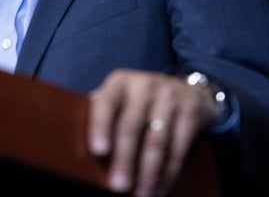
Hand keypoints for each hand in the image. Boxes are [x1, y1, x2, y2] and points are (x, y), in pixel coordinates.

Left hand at [88, 69, 220, 196]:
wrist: (187, 91)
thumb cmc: (140, 103)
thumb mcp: (120, 100)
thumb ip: (102, 116)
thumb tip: (78, 152)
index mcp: (119, 83)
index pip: (105, 103)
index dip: (100, 126)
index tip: (98, 151)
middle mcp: (144, 85)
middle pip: (131, 126)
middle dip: (124, 160)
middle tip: (118, 187)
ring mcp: (169, 95)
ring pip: (156, 141)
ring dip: (148, 173)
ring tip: (141, 195)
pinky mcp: (190, 110)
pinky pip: (178, 147)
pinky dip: (169, 172)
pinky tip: (161, 188)